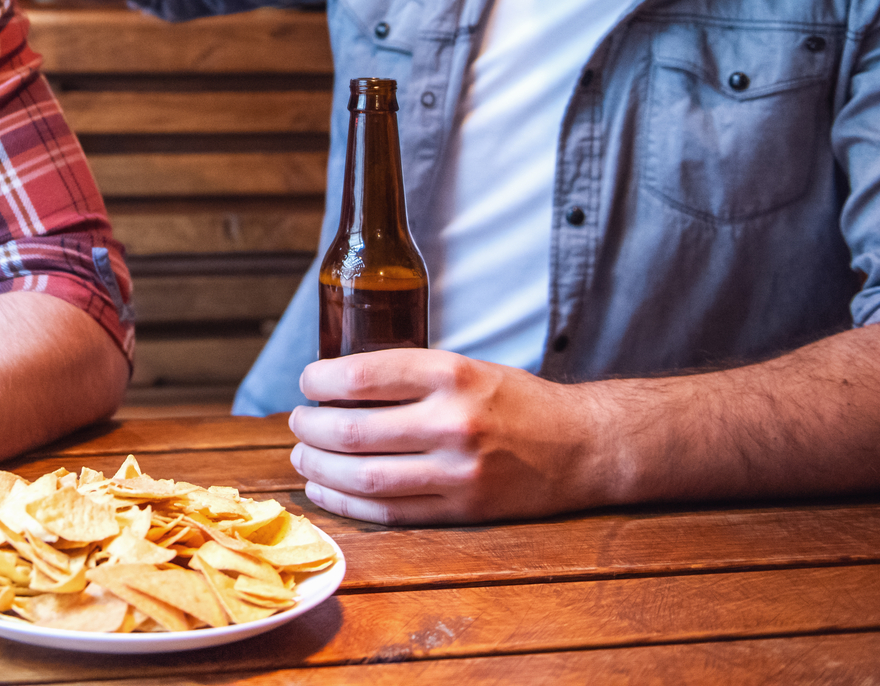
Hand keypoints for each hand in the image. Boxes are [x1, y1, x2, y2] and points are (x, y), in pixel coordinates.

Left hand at [288, 350, 610, 524]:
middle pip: (353, 431)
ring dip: (319, 469)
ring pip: (364, 478)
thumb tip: (336, 385)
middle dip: (310, 427)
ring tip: (303, 456)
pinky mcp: (462, 511)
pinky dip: (346, 504)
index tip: (308, 381)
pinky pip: (389, 512)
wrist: (582, 446)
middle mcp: (454, 423)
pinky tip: (326, 490)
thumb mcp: (466, 367)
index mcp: (452, 375)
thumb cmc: (516, 401)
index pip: (363, 375)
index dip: (320, 380)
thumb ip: (410, 376)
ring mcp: (458, 472)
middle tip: (297, 421)